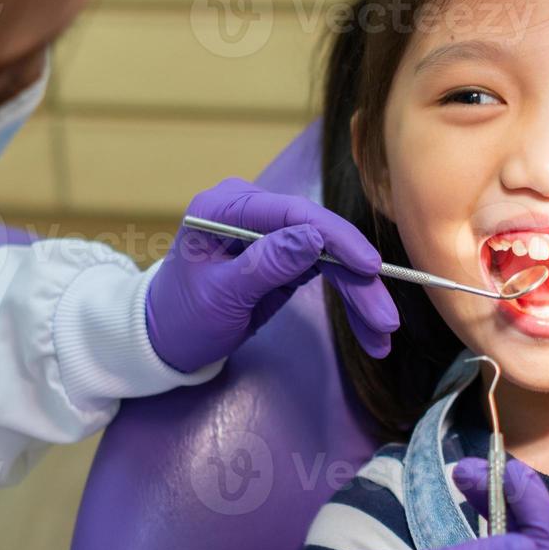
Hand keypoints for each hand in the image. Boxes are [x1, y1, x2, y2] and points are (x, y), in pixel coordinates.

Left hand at [145, 178, 398, 372]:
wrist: (163, 341)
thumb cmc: (181, 318)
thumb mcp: (221, 297)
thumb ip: (267, 264)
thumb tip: (314, 237)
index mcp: (225, 208)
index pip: (294, 213)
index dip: (338, 238)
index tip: (371, 268)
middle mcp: (252, 211)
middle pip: (320, 237)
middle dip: (356, 281)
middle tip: (385, 321)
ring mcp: (270, 233)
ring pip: (331, 258)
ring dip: (359, 296)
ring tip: (381, 336)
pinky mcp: (284, 255)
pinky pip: (326, 272)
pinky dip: (348, 300)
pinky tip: (369, 328)